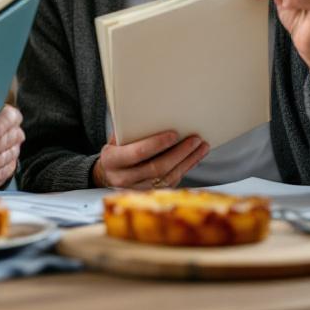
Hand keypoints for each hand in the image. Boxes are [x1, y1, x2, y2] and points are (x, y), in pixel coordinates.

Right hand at [92, 131, 207, 188]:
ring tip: (201, 147)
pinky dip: (185, 169)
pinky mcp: (150, 194)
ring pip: (168, 177)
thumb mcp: (114, 140)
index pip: (138, 153)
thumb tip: (153, 115)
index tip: (174, 134)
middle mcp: (124, 178)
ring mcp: (138, 189)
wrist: (108, 175)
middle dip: (179, 153)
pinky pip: (172, 182)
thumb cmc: (114, 151)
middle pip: (157, 168)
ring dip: (188, 161)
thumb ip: (129, 132)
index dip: (157, 144)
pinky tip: (195, 157)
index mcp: (112, 161)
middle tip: (194, 139)